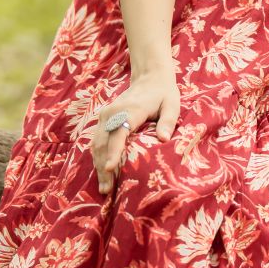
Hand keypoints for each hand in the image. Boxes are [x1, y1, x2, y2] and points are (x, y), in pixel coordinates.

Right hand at [91, 68, 180, 193]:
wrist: (149, 77)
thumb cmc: (163, 94)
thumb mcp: (172, 105)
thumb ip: (168, 121)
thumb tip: (164, 139)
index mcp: (130, 110)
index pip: (119, 133)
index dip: (113, 152)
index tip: (109, 169)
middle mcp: (113, 112)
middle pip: (103, 142)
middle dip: (103, 167)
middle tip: (107, 190)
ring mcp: (105, 115)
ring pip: (96, 143)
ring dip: (98, 165)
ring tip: (104, 188)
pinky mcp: (103, 119)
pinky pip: (97, 140)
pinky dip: (98, 157)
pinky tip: (102, 173)